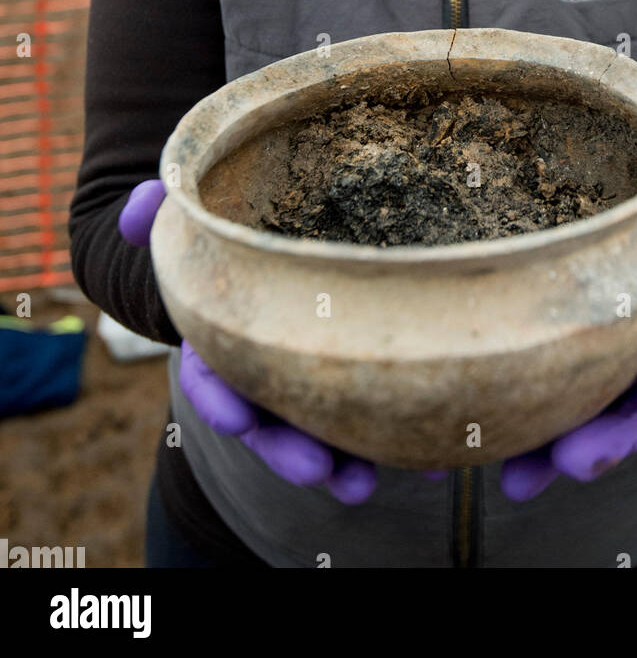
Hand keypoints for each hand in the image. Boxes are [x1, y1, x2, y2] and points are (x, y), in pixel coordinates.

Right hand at [120, 178, 446, 501]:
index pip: (211, 375)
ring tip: (364, 482)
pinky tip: (442, 463)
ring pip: (322, 426)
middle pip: (270, 417)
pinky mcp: (357, 372)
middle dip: (288, 449)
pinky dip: (408, 436)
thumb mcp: (192, 215)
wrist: (274, 232)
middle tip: (319, 470)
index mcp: (220, 336)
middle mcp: (264, 367)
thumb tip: (141, 208)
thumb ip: (156, 211)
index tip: (236, 421)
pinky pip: (379, 408)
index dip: (222, 398)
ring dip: (344, 460)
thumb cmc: (231, 226)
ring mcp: (310, 376)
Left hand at [499, 158, 636, 500]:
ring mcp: (599, 375)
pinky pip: (533, 408)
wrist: (634, 230)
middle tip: (574, 461)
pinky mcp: (554, 374)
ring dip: (551, 457)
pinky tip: (462, 456)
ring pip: (583, 426)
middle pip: (634, 413)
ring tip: (519, 480)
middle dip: (608, 441)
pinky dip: (505, 434)